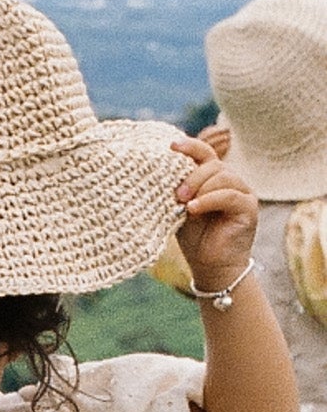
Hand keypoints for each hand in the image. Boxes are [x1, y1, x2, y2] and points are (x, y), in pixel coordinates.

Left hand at [171, 134, 258, 293]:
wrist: (210, 265)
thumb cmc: (194, 237)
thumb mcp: (181, 208)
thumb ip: (178, 189)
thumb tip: (161, 172)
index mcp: (213, 177)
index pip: (205, 153)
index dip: (190, 146)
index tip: (171, 146)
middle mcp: (230, 180)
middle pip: (213, 164)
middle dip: (192, 176)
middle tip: (177, 195)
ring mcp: (242, 192)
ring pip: (223, 177)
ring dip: (200, 188)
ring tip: (185, 205)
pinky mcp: (249, 207)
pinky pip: (230, 195)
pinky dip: (209, 200)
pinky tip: (194, 209)